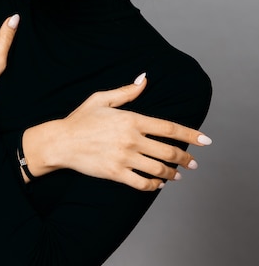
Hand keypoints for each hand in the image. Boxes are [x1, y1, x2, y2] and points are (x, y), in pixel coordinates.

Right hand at [22, 74, 211, 189]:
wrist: (61, 142)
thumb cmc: (81, 119)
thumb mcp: (102, 98)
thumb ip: (127, 91)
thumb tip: (145, 79)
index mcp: (131, 120)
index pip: (169, 128)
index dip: (190, 134)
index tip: (205, 141)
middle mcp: (131, 140)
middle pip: (168, 152)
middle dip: (185, 158)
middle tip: (193, 163)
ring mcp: (124, 158)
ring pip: (158, 170)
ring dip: (173, 174)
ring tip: (178, 175)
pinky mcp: (116, 173)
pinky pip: (142, 183)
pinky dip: (154, 185)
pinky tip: (158, 184)